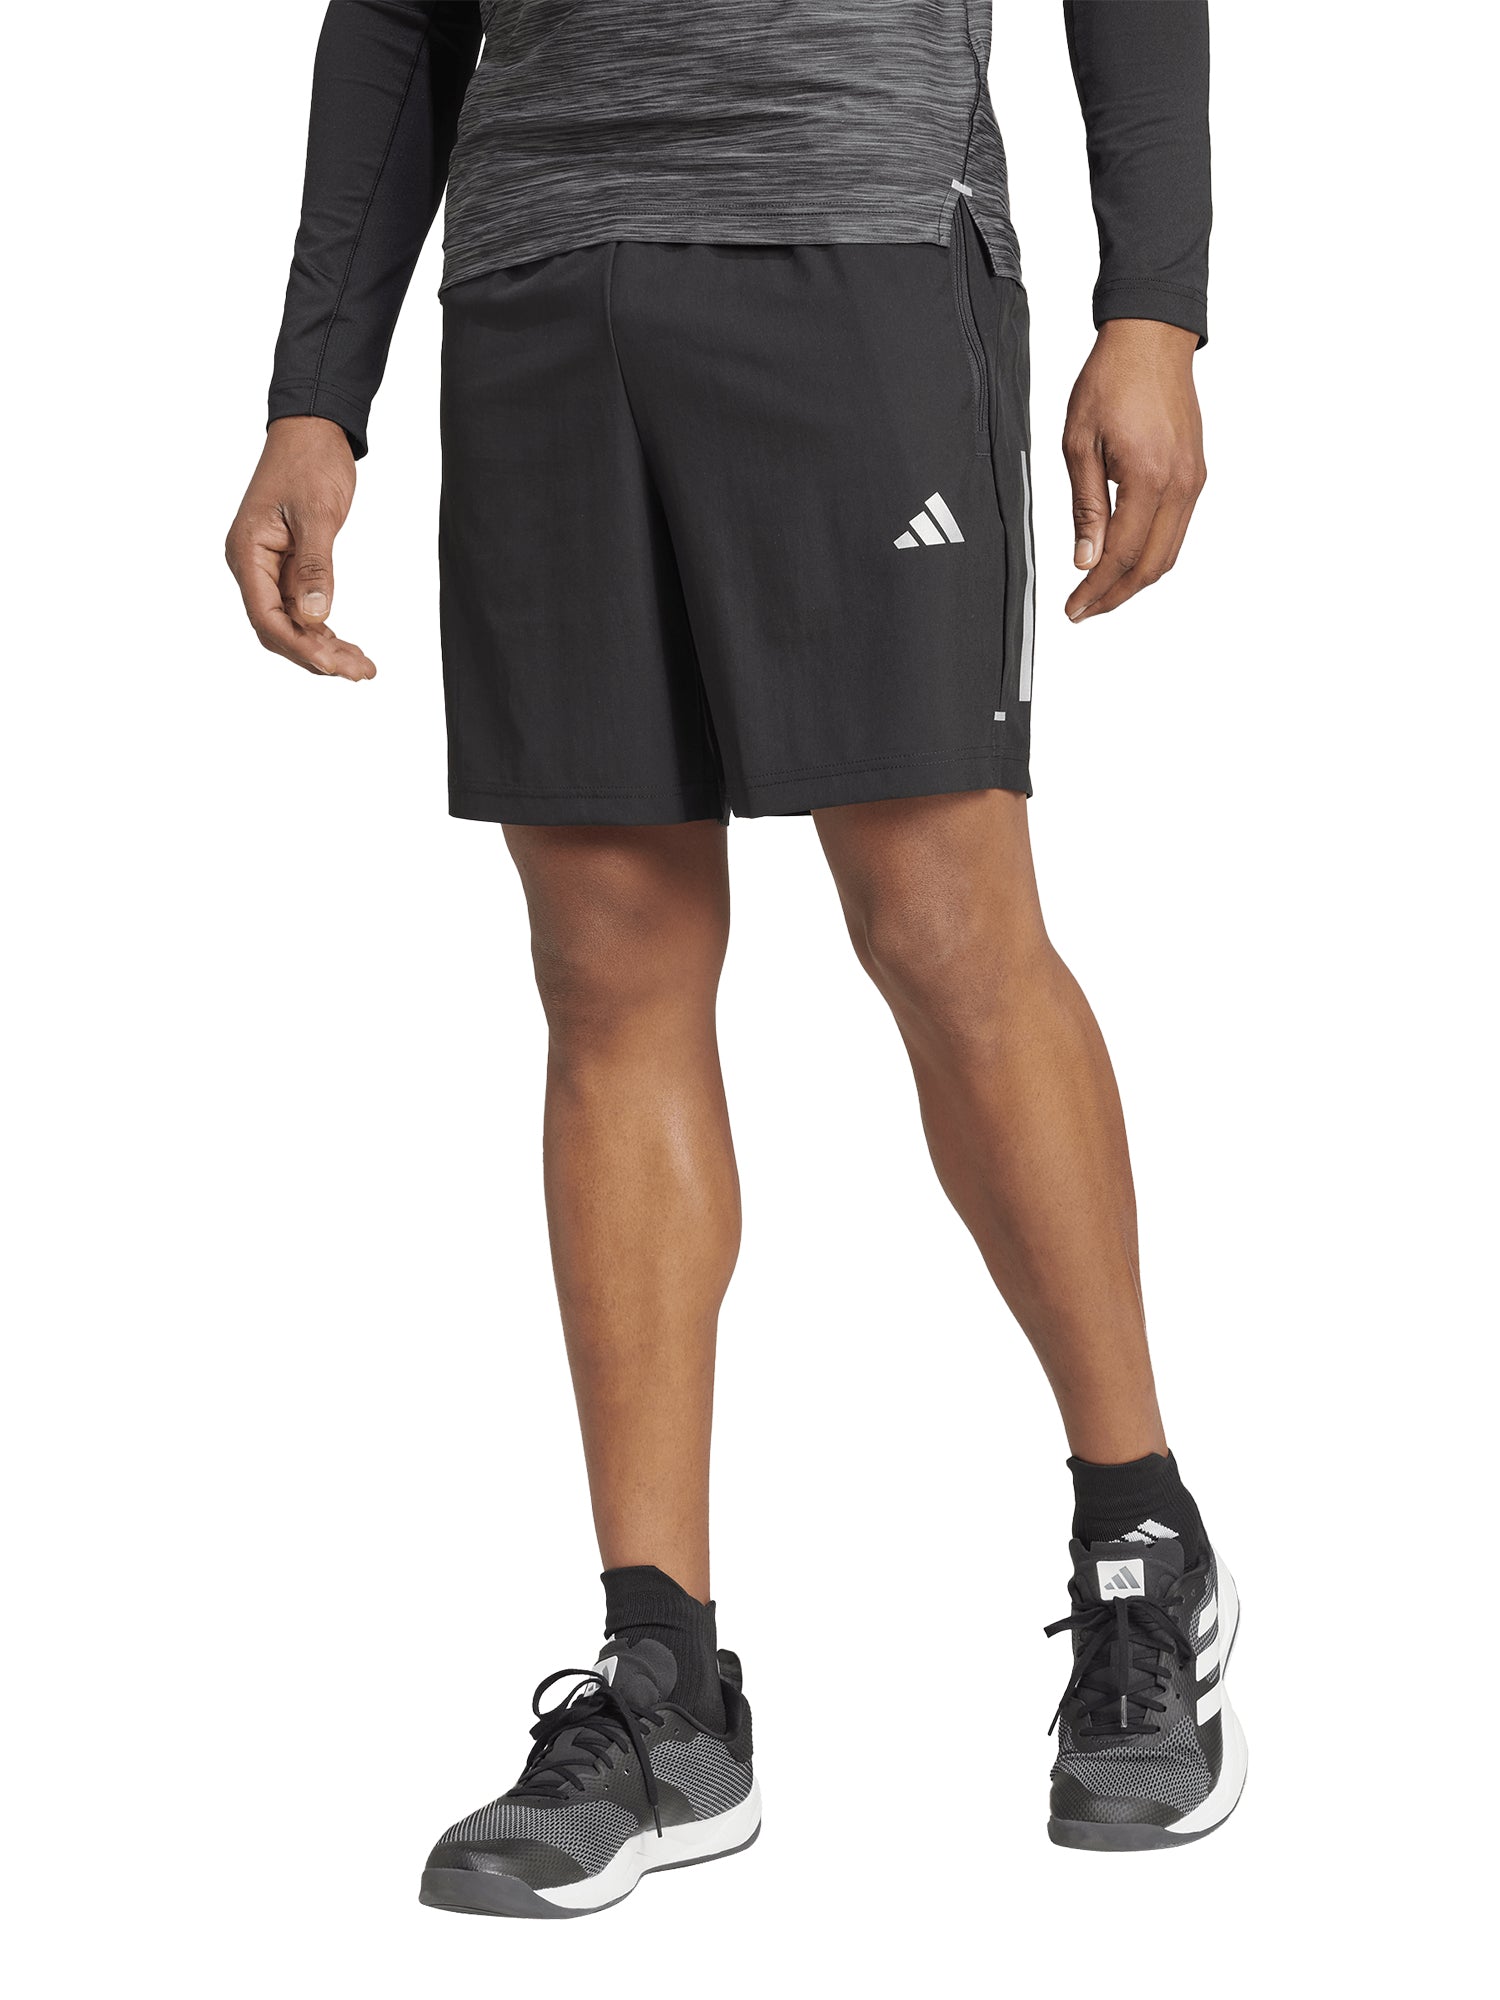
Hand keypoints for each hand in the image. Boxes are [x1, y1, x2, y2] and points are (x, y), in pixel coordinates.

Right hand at [225, 417, 374, 678]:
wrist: (312, 429)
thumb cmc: (310, 461)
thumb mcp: (316, 513)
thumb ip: (314, 566)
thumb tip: (317, 618)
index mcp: (247, 553)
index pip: (267, 616)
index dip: (300, 646)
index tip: (335, 665)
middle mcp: (251, 566)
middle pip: (277, 629)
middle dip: (317, 656)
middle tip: (361, 672)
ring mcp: (268, 568)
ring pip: (291, 624)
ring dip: (325, 649)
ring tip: (363, 668)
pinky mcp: (286, 567)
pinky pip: (301, 610)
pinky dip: (324, 631)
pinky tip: (348, 648)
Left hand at [1062, 320, 1205, 620]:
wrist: (1151, 340)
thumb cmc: (1111, 380)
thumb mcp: (1079, 443)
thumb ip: (1086, 507)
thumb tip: (1085, 560)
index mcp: (1148, 478)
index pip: (1120, 555)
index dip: (1095, 590)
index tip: (1073, 609)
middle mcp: (1180, 485)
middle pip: (1151, 566)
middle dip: (1116, 596)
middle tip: (1084, 610)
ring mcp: (1193, 481)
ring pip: (1168, 553)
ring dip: (1135, 580)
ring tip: (1101, 592)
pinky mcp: (1196, 474)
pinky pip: (1177, 530)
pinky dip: (1151, 554)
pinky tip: (1125, 558)